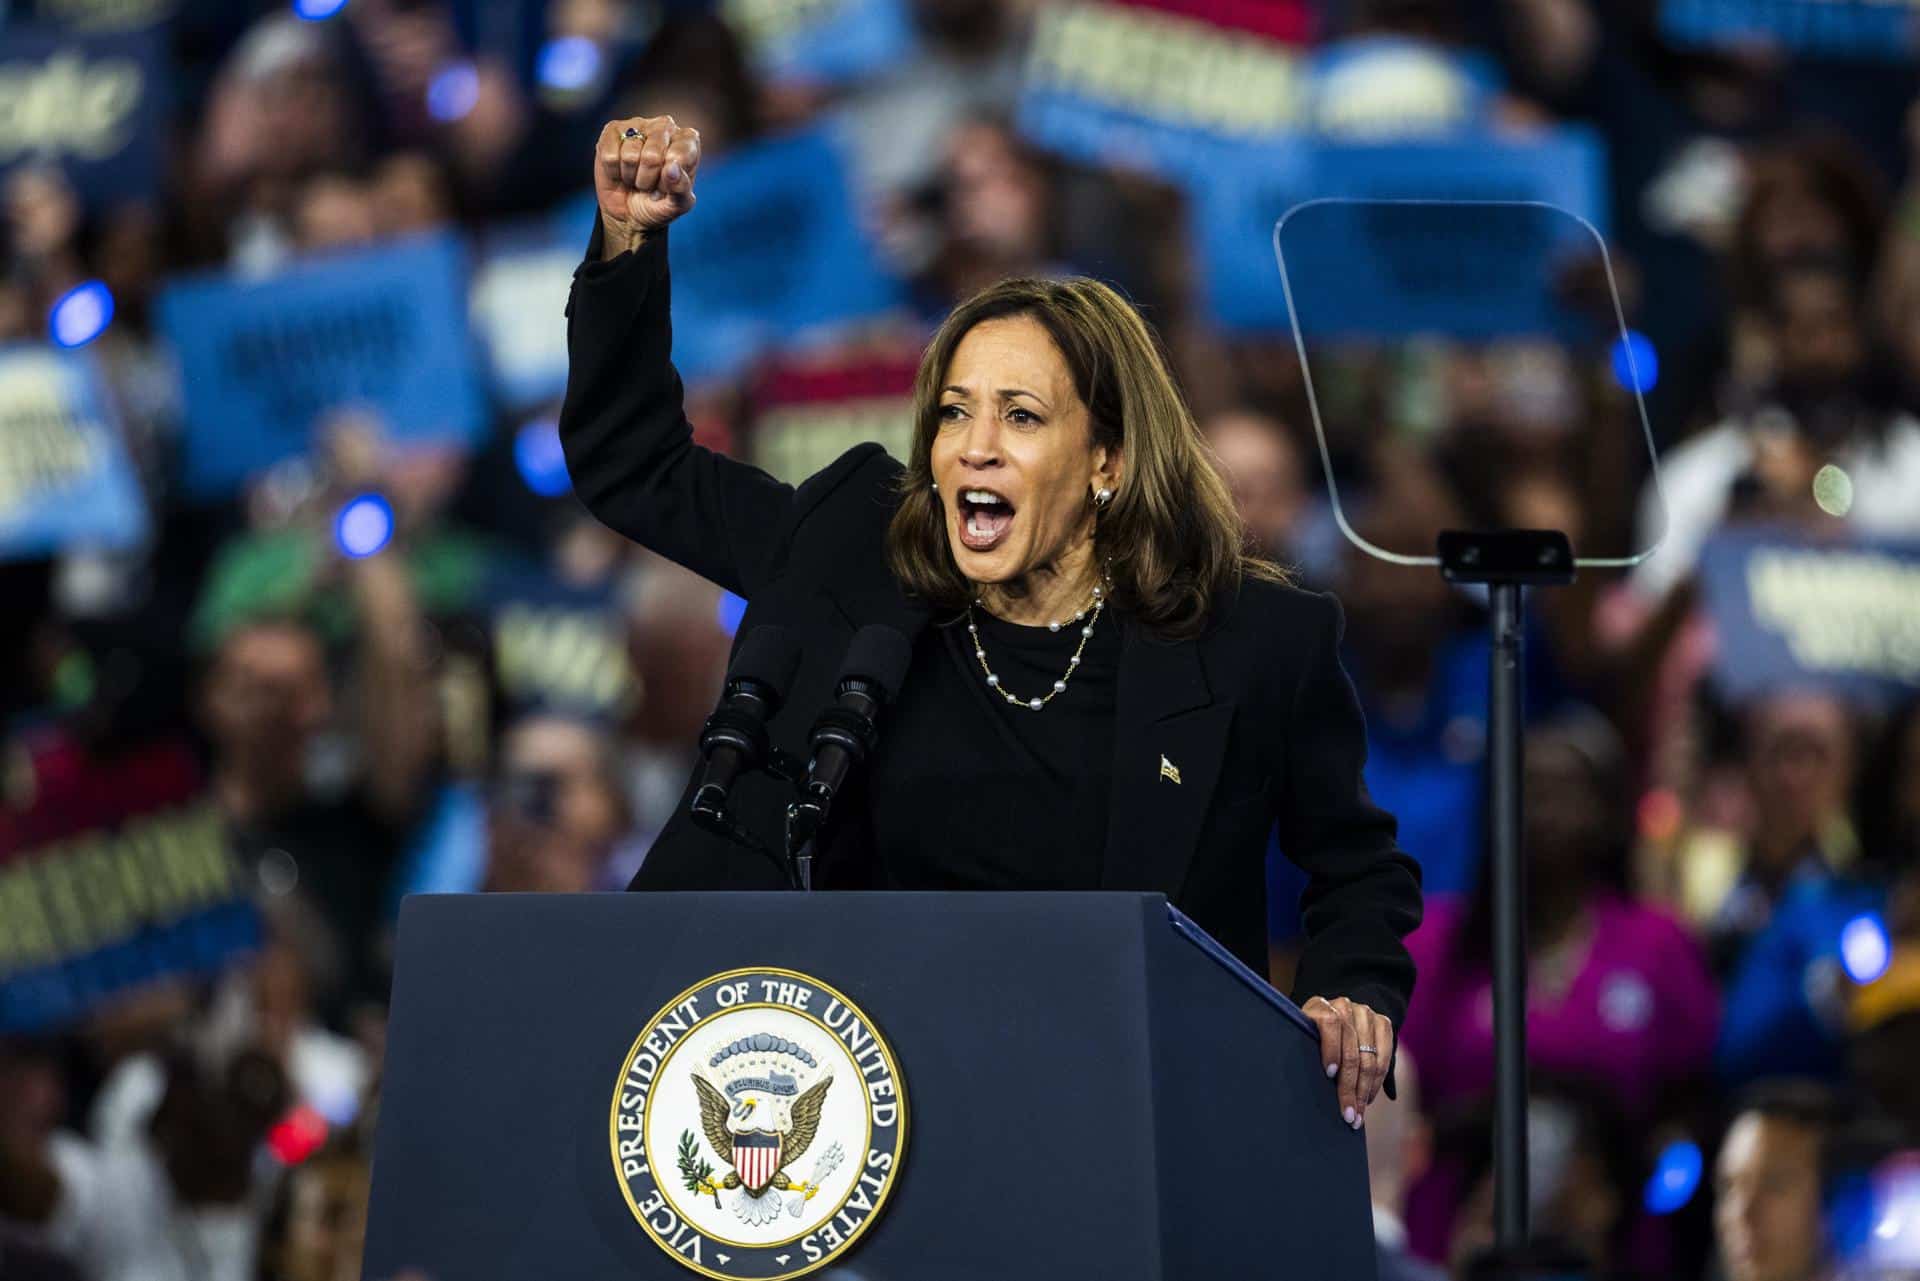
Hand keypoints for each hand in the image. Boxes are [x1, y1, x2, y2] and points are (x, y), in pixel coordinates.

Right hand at [594, 115, 701, 257]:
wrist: (629, 214)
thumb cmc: (659, 204)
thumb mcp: (677, 205)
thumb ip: (681, 189)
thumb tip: (671, 168)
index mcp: (688, 140)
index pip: (680, 155)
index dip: (670, 179)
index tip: (668, 186)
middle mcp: (665, 126)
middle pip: (652, 155)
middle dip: (648, 179)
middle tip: (649, 184)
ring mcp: (638, 125)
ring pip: (629, 156)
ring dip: (631, 176)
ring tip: (635, 177)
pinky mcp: (613, 130)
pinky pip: (610, 156)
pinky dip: (614, 172)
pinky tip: (620, 171)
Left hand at [1302, 995, 1393, 1129]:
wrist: (1336, 1018)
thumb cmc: (1312, 1039)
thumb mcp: (1303, 1041)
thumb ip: (1306, 1054)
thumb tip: (1300, 1089)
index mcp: (1320, 1007)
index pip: (1330, 1024)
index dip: (1331, 1049)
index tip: (1329, 1074)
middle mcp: (1344, 1006)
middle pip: (1351, 1050)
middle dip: (1350, 1087)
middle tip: (1347, 1114)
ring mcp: (1365, 1013)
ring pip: (1369, 1058)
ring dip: (1364, 1090)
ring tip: (1358, 1113)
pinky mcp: (1382, 1022)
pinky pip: (1384, 1056)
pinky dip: (1377, 1081)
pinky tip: (1368, 1097)